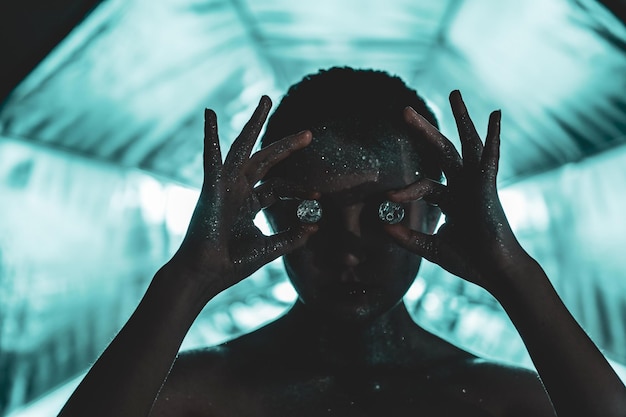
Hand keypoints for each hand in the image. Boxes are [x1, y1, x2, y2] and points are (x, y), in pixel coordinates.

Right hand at [169, 96, 317, 299]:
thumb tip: (316, 227)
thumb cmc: (231, 264)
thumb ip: (291, 236)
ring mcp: (224, 186)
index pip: (279, 187)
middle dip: (287, 145)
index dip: (300, 189)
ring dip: (254, 124)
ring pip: (242, 148)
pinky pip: (211, 157)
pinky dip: (210, 136)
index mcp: (249, 203)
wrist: (206, 275)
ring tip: (266, 100)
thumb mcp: (269, 248)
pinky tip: (210, 115)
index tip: (317, 196)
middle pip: (265, 160)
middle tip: (309, 133)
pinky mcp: (211, 188)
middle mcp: (237, 190)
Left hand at [384, 90, 528, 294]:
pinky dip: (493, 138)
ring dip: (461, 120)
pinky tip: (495, 116)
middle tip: (404, 111)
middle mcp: (464, 187)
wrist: (497, 275)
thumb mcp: (431, 248)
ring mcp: (477, 185)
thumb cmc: (470, 262)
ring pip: (466, 146)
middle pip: (441, 152)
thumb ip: (408, 237)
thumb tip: (383, 227)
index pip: (424, 185)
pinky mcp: (488, 189)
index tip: (387, 197)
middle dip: (423, 131)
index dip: (404, 190)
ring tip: (454, 93)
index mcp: (452, 199)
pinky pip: (490, 160)